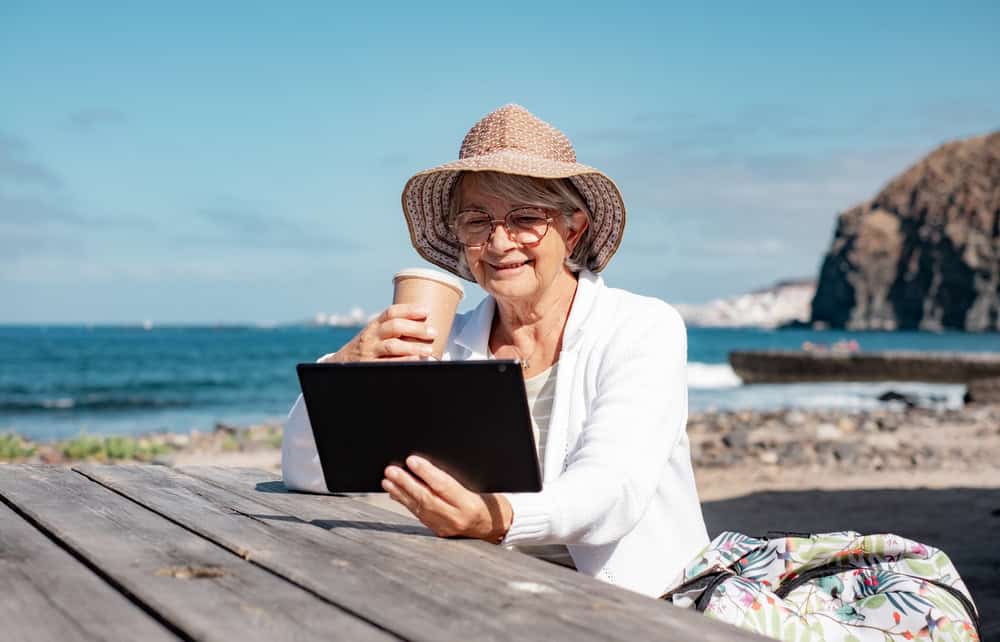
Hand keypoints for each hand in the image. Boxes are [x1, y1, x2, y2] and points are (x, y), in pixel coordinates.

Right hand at [318, 303, 437, 362]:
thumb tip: (423, 326)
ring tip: (428, 350)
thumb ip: (392, 329)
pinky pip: (388, 364)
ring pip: (392, 346)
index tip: (425, 311)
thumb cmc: (365, 349)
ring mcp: (369, 352)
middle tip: (433, 332)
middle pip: (394, 327)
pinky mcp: (369, 366)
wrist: (339, 366)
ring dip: (412, 347)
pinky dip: (403, 362)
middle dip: (416, 328)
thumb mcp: (373, 335)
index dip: (409, 310)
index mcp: (374, 326)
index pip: (391, 313)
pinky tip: (415, 361)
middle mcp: (371, 336)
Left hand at [382, 455, 512, 542]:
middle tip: (391, 471)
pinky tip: (395, 492)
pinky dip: (405, 502)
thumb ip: (453, 478)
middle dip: (406, 483)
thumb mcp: (477, 484)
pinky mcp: (438, 530)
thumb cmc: (485, 500)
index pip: (444, 486)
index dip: (426, 472)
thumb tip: (428, 463)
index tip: (411, 460)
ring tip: (388, 480)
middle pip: (427, 498)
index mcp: (469, 503)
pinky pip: (418, 515)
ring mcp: (446, 526)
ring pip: (419, 508)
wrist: (491, 525)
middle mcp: (456, 517)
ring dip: (401, 492)